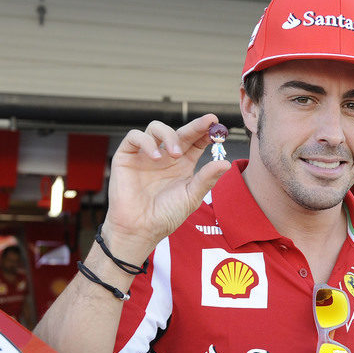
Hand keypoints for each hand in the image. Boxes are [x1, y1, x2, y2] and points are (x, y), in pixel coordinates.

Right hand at [101, 114, 231, 262]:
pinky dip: (146, 142)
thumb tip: (226, 163)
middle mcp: (165, 157)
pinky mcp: (126, 156)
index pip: (195, 142)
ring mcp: (145, 155)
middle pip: (180, 132)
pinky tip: (156, 158)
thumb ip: (207, 178)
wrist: (141, 229)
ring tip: (176, 154)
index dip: (205, 132)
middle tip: (208, 123)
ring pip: (156, 128)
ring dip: (170, 135)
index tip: (217, 126)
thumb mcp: (192, 196)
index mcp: (182, 165)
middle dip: (195, 126)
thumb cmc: (166, 215)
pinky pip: (134, 137)